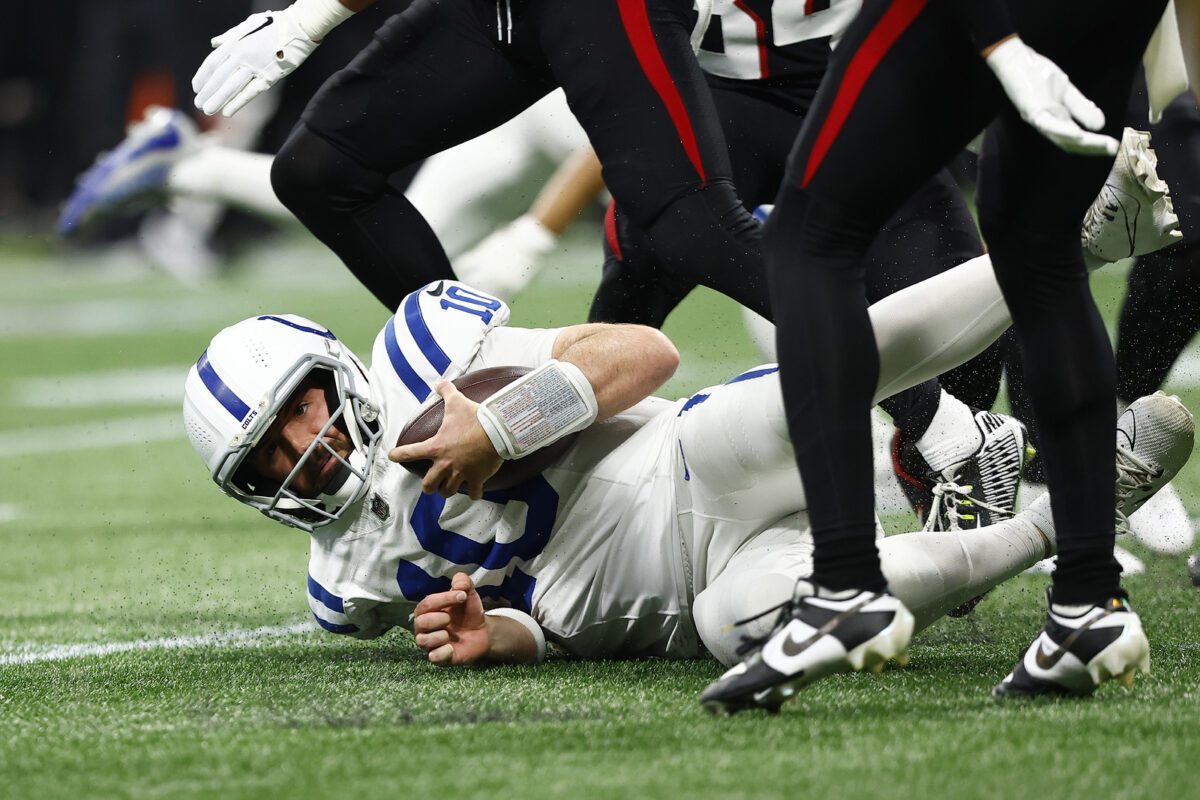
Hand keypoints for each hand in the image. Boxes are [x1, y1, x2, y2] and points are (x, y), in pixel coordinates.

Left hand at [192, 9, 319, 116]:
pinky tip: (228, 111)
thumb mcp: (247, 26)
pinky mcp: (270, 76)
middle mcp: (242, 55)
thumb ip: (229, 37)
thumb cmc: (274, 26)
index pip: (212, 62)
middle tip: (198, 104)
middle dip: (207, 91)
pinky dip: (238, 102)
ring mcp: (255, 66)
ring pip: (231, 85)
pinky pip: (251, 91)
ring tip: (208, 109)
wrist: (298, 28)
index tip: (196, 87)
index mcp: (235, 43)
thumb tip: (214, 43)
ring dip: (218, 99)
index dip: (202, 76)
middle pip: (219, 77)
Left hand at [389, 380, 502, 498]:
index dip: (398, 455)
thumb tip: (440, 383)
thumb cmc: (475, 418)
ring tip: (448, 488)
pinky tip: (474, 491)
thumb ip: (446, 391)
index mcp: (436, 447)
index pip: (410, 453)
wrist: (497, 431)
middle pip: (428, 485)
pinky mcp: (477, 479)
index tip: (393, 457)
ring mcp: (461, 474)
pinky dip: (473, 493)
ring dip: (447, 490)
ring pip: (447, 492)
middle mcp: (445, 464)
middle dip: (429, 486)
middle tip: (431, 483)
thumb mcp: (457, 402)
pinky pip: (473, 493)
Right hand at [412, 573, 490, 665]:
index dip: (444, 599)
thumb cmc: (468, 612)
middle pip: (419, 623)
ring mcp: (431, 644)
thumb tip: (458, 582)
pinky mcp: (440, 658)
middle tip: (450, 618)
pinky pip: (433, 658)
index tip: (462, 596)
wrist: (483, 632)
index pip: (427, 604)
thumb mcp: (468, 594)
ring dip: (438, 636)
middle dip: (437, 618)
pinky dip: (442, 653)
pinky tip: (452, 647)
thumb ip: (463, 582)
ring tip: (449, 634)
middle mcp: (425, 628)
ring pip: (422, 641)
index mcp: (428, 611)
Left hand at [985, 36, 1118, 155]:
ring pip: (1061, 138)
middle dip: (1093, 148)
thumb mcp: (1066, 90)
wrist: (1015, 60)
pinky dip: (1063, 131)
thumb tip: (1100, 125)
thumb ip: (1081, 107)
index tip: (1116, 148)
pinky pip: (1048, 125)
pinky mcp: (1032, 110)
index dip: (1095, 146)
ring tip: (1102, 146)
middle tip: (1114, 151)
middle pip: (1071, 144)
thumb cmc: (1038, 74)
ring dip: (1083, 143)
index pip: (1077, 140)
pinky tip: (1078, 134)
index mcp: (1056, 120)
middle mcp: (1047, 125)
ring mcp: (1038, 119)